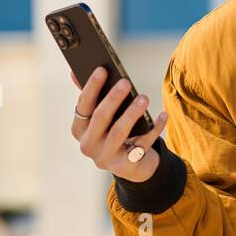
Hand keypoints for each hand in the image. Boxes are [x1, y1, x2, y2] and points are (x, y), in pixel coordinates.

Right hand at [69, 66, 168, 183]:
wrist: (131, 166)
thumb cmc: (114, 133)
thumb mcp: (102, 118)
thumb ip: (92, 97)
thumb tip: (73, 72)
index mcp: (79, 129)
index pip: (83, 105)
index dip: (92, 87)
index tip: (102, 69)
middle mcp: (88, 145)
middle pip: (100, 117)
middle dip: (113, 98)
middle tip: (126, 82)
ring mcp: (105, 157)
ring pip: (119, 132)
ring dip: (132, 113)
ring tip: (144, 98)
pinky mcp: (125, 166)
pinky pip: (142, 144)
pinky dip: (154, 129)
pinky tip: (162, 115)